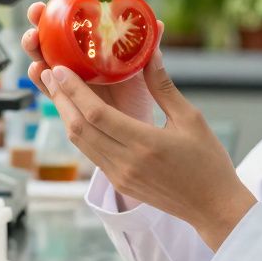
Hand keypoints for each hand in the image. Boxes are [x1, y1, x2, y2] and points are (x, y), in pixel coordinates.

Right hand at [21, 0, 162, 125]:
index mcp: (94, 42)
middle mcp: (77, 56)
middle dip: (40, 17)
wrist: (136, 129)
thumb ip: (149, 47)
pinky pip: (45, 84)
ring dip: (33, 44)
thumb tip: (157, 24)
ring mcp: (68, 75)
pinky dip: (37, 77)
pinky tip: (37, 70)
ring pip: (43, 54)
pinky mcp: (63, 96)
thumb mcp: (145, 68)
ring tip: (33, 39)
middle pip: (52, 30)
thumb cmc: (140, 95)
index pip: (77, 13)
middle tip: (38, 11)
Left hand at [39, 51, 256, 252]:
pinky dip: (80, 130)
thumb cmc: (208, 162)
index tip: (59, 68)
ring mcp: (119, 176)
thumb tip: (150, 53)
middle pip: (79, 128)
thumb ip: (163, 87)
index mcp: (145, 144)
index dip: (74, 90)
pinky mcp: (119, 183)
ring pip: (80, 142)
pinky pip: (91, 152)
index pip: (96, 115)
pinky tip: (77, 113)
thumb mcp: (191, 118)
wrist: (213, 207)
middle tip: (47, 72)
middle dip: (60, 98)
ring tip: (56, 89)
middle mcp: (126, 163)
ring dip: (65, 114)